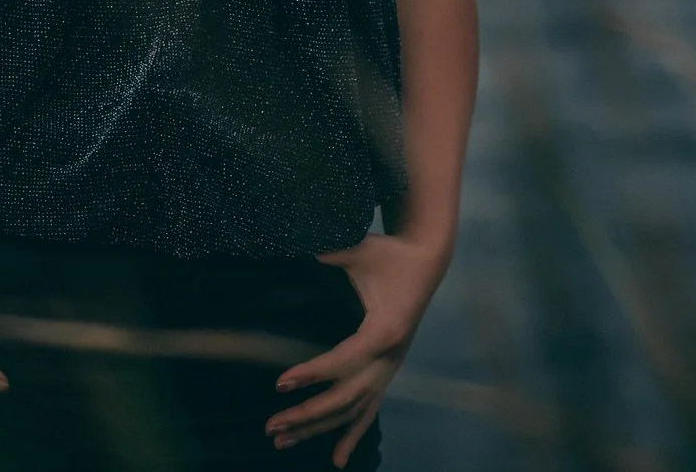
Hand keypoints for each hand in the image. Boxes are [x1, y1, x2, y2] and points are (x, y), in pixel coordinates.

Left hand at [267, 232, 446, 464]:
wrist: (425, 261)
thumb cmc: (390, 254)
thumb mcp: (361, 248)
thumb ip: (331, 252)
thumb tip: (296, 245)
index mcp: (384, 330)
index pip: (344, 361)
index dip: (313, 373)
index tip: (281, 383)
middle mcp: (389, 358)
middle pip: (346, 397)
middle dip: (307, 414)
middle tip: (270, 426)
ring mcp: (390, 369)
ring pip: (353, 410)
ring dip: (318, 428)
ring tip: (282, 440)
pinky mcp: (388, 372)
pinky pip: (369, 410)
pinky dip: (352, 436)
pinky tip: (336, 460)